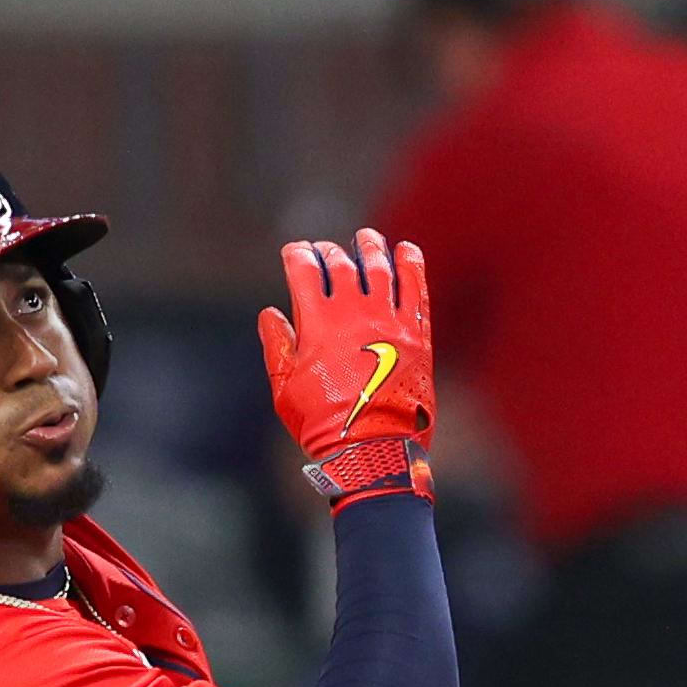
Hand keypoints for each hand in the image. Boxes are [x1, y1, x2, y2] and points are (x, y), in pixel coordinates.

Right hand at [257, 229, 433, 505]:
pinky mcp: (416, 333)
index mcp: (318, 323)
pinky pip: (415, 289)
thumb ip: (277, 346)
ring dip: (371, 248)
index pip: (306, 272)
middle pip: (343, 265)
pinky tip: (407, 251)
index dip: (298, 255)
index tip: (294, 250)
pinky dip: (411, 265)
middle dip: (330, 252)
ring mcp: (388, 320)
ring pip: (381, 268)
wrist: (373, 448)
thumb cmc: (322, 424)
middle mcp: (354, 312)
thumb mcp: (285, 389)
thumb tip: (270, 314)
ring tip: (366, 238)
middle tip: (327, 249)